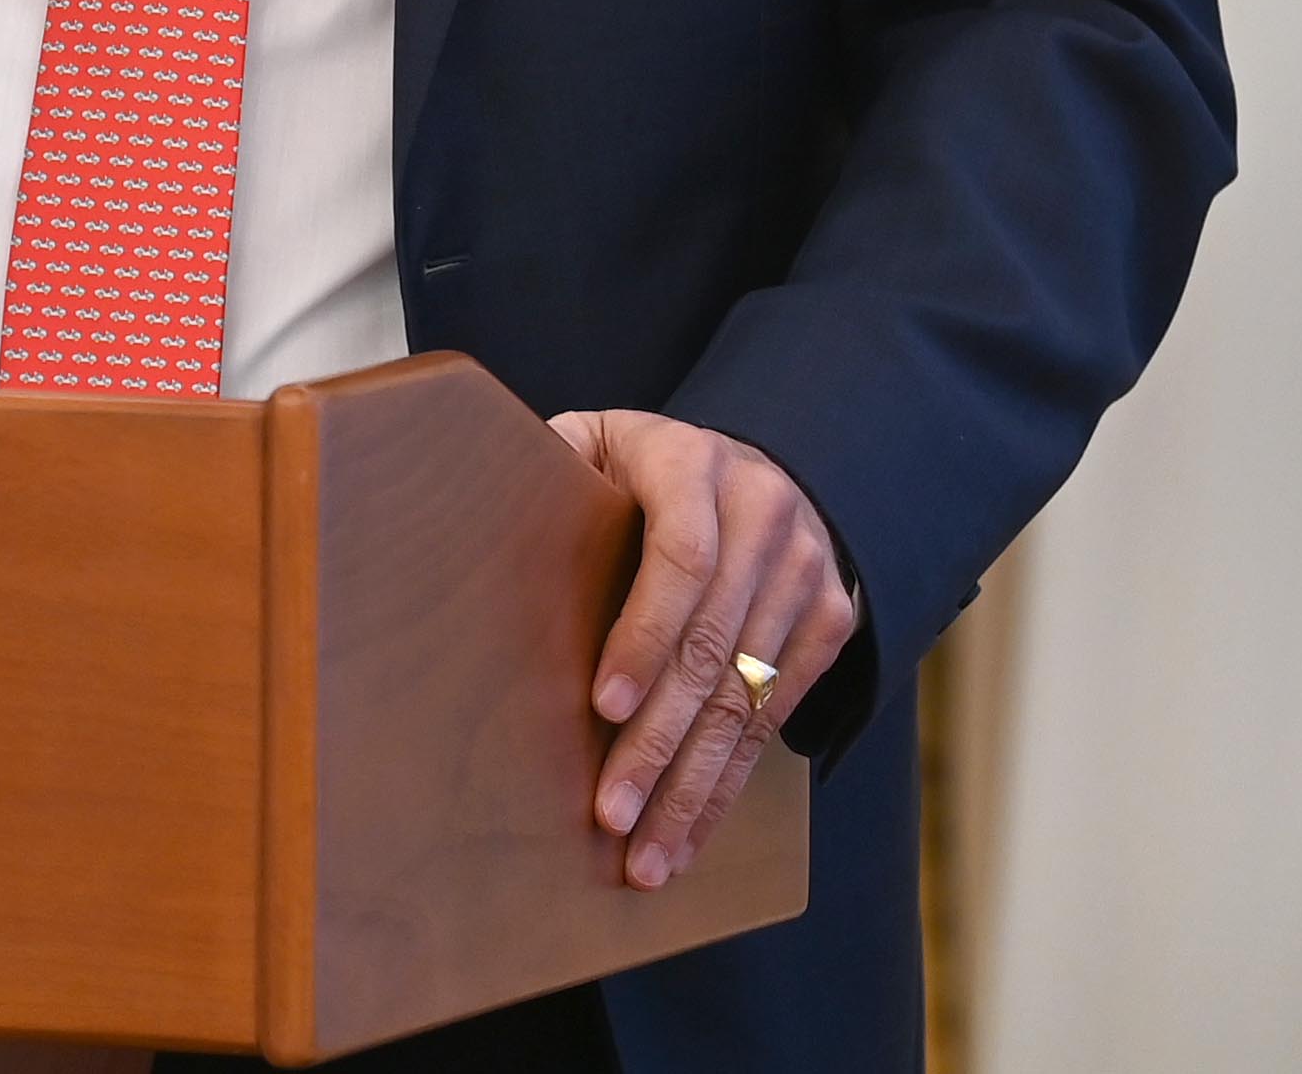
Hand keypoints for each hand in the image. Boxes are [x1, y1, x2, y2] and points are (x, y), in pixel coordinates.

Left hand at [550, 409, 860, 889]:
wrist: (754, 467)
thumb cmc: (634, 468)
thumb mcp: (591, 444)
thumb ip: (548, 472)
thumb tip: (471, 528)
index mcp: (693, 465)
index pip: (681, 557)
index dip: (644, 635)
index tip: (603, 706)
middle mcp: (764, 514)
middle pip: (713, 646)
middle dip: (660, 741)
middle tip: (611, 814)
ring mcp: (806, 570)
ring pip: (747, 698)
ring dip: (694, 786)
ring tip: (647, 856)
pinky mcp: (830, 621)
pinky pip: (776, 718)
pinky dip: (730, 782)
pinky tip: (689, 833)